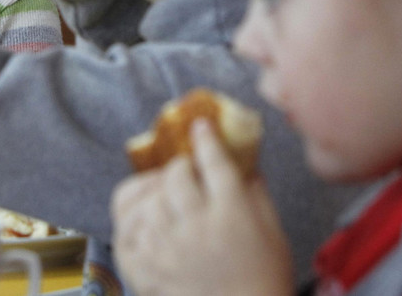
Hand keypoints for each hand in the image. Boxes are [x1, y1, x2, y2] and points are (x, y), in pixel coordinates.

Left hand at [111, 119, 295, 295]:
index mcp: (233, 214)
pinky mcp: (150, 270)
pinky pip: (128, 234)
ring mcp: (169, 250)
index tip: (200, 126)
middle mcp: (197, 228)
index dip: (205, 138)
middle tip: (188, 172)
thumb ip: (256, 191)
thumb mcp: (273, 229)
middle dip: (181, 167)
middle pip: (176, 176)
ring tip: (168, 197)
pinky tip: (148, 220)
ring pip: (149, 202)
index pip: (214, 162)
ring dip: (157, 192)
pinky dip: (134, 222)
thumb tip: (244, 160)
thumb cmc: (265, 276)